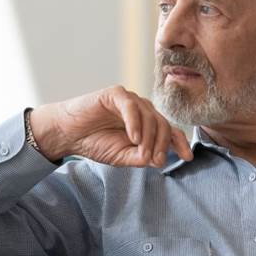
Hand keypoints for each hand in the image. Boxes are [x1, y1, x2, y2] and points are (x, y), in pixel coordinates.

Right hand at [29, 86, 193, 166]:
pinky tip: (133, 138)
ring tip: (142, 152)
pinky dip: (135, 123)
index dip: (180, 142)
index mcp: (147, 124)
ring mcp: (130, 100)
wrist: (68, 134)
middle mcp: (142, 110)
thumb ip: (140, 158)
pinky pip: (132, 106)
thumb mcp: (121, 157)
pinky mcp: (115, 94)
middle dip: (162, 144)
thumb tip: (157, 160)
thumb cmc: (95, 143)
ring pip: (150, 116)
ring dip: (149, 137)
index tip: (187, 158)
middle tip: (156, 161)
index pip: (170, 130)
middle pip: (163, 124)